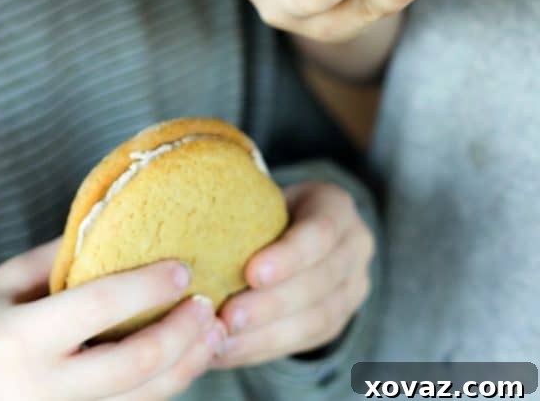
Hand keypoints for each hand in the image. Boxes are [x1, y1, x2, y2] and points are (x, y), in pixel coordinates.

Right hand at [0, 239, 227, 400]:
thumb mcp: (5, 281)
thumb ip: (62, 257)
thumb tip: (121, 226)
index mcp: (22, 338)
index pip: (100, 308)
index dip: (148, 286)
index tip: (183, 266)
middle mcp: (43, 388)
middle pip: (133, 366)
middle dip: (181, 333)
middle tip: (207, 303)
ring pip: (141, 400)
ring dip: (187, 365)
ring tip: (213, 330)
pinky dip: (164, 385)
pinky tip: (186, 358)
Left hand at [212, 181, 373, 367]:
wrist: (298, 229)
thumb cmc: (266, 206)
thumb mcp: (261, 193)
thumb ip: (240, 204)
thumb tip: (189, 223)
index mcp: (336, 206)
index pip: (321, 232)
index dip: (289, 256)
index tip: (251, 273)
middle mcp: (355, 246)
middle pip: (318, 281)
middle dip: (271, 304)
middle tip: (228, 318)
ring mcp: (353, 286)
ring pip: (316, 318)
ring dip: (266, 335)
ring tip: (224, 340)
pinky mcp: (339, 319)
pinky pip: (305, 341)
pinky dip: (264, 348)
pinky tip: (230, 351)